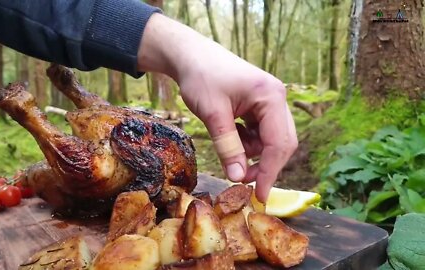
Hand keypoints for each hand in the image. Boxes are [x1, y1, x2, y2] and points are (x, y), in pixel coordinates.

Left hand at [138, 14, 297, 201]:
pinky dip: (247, 142)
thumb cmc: (201, 78)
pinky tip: (230, 136)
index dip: (270, 173)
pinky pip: (260, 132)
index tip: (260, 197)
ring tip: (229, 151)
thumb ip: (227, 146)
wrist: (190, 55)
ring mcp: (269, 101)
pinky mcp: (259, 105)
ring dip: (252, 153)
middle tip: (241, 181)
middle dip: (264, 165)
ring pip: (270, 140)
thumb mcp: (213, 115)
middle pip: (282, 142)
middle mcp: (277, 99)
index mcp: (271, 97)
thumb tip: (238, 178)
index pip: (279, 143)